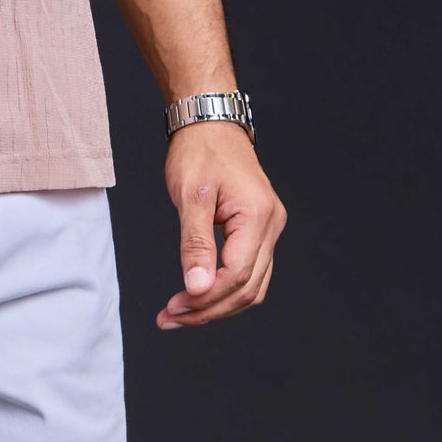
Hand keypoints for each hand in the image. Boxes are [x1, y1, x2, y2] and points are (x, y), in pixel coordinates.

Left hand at [158, 122, 286, 329]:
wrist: (209, 123)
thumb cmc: (199, 151)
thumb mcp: (190, 195)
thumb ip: (195, 244)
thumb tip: (197, 289)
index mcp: (258, 216)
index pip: (238, 274)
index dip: (207, 298)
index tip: (173, 308)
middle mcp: (271, 226)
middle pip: (247, 288)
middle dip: (209, 309)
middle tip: (170, 317)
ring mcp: (268, 229)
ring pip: (251, 285)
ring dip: (216, 305)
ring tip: (179, 314)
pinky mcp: (258, 231)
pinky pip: (248, 271)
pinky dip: (224, 289)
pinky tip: (198, 296)